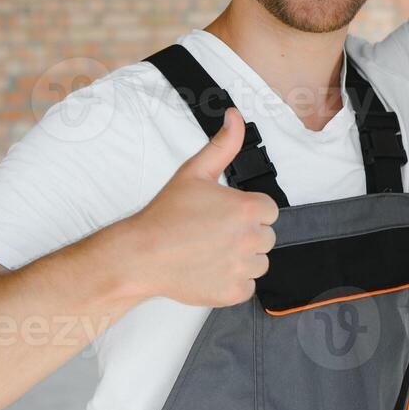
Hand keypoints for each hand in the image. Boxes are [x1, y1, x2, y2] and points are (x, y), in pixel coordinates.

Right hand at [117, 106, 278, 308]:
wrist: (140, 255)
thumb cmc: (165, 214)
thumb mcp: (195, 171)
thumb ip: (223, 144)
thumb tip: (235, 116)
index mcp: (247, 209)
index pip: (268, 211)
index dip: (246, 212)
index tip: (223, 215)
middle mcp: (250, 239)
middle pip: (266, 237)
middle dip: (245, 235)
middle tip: (213, 233)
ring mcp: (242, 268)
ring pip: (259, 263)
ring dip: (241, 259)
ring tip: (211, 252)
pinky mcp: (233, 292)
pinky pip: (247, 287)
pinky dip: (233, 282)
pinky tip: (210, 270)